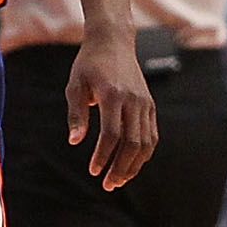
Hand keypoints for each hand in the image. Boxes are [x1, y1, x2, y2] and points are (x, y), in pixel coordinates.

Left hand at [67, 25, 155, 187]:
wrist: (113, 42)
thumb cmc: (89, 64)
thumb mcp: (75, 85)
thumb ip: (76, 114)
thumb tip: (75, 141)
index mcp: (113, 95)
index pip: (112, 134)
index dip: (103, 156)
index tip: (93, 170)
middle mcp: (133, 100)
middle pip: (132, 143)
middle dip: (120, 168)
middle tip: (108, 185)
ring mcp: (145, 103)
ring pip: (146, 143)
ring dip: (133, 165)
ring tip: (118, 180)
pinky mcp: (150, 105)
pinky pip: (151, 135)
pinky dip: (143, 153)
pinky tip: (131, 165)